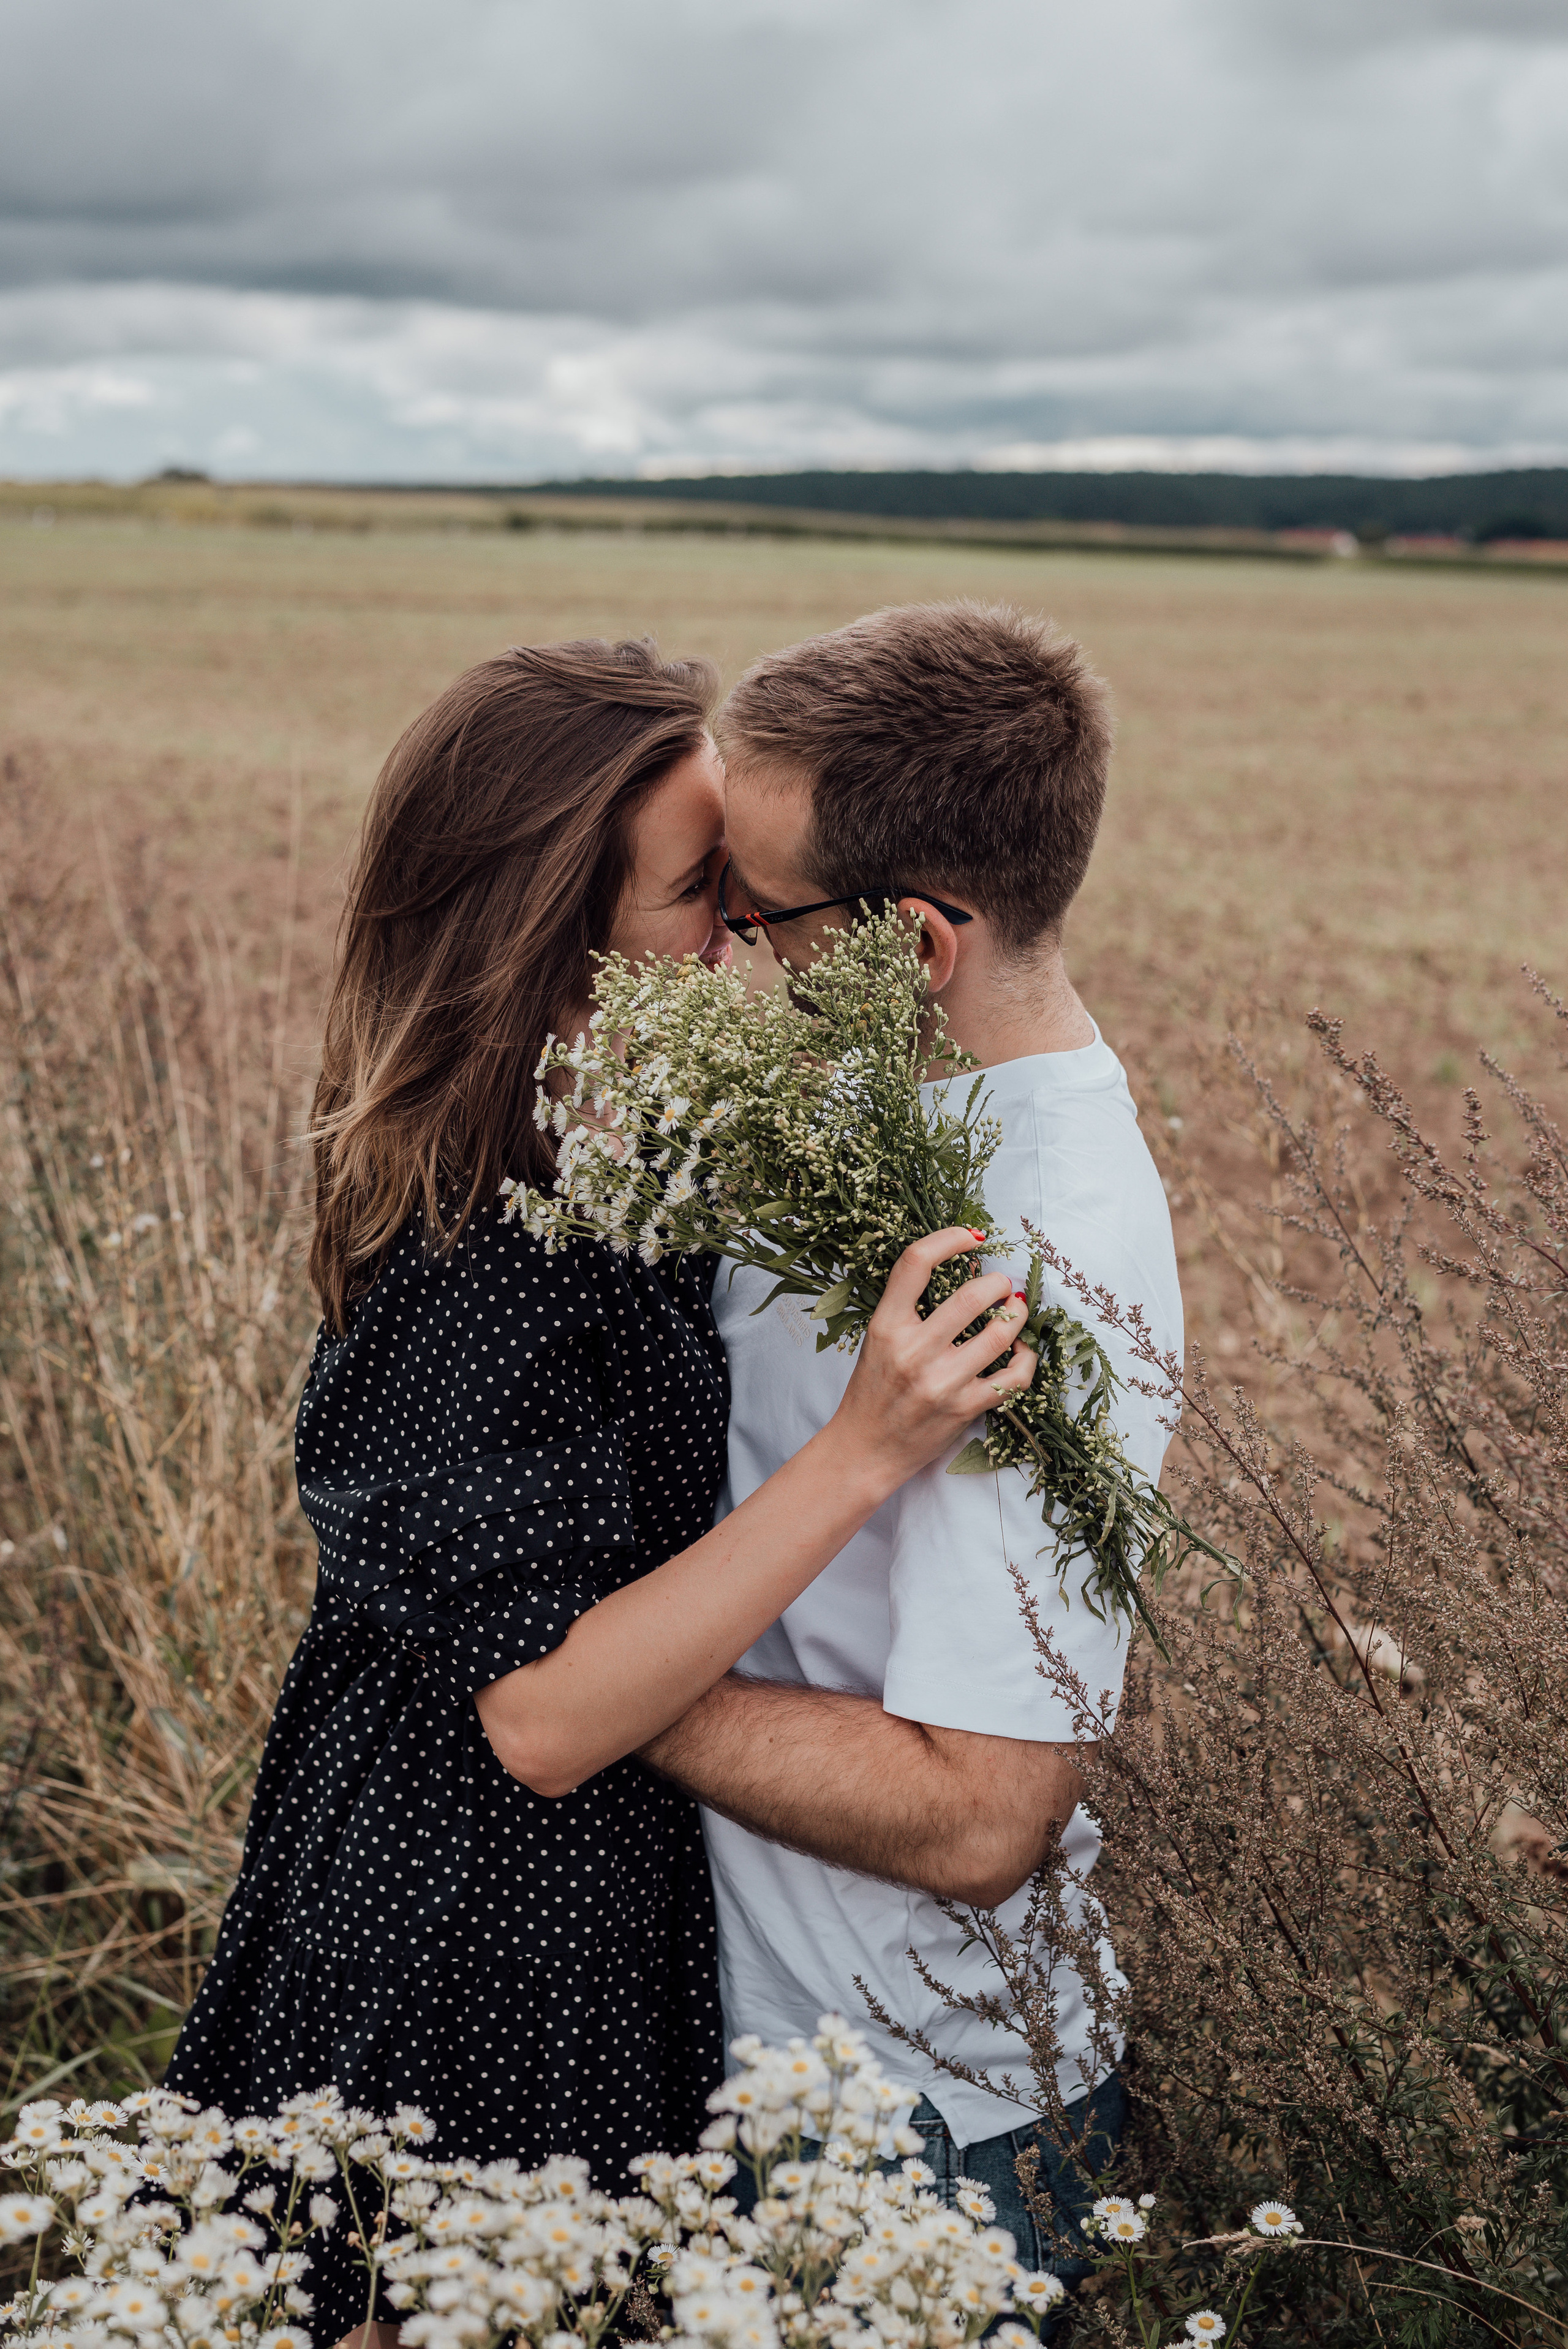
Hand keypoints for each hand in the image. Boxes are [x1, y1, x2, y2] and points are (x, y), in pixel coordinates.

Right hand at [825, 1229, 1035, 1496]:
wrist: (864, 1450)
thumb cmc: (872, 1392)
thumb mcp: (877, 1340)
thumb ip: (909, 1309)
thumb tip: (962, 1271)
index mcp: (886, 1326)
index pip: (916, 1263)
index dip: (949, 1239)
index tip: (971, 1238)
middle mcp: (913, 1351)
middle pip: (972, 1296)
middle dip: (998, 1282)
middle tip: (1001, 1284)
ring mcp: (942, 1382)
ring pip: (1001, 1333)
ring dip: (1018, 1313)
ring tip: (1017, 1308)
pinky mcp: (965, 1409)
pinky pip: (1015, 1376)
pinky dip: (1027, 1358)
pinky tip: (1020, 1350)